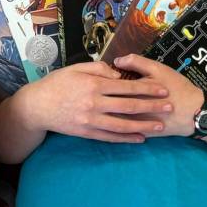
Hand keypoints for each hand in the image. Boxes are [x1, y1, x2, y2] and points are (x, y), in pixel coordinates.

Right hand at [14, 60, 173, 141]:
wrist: (37, 106)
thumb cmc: (57, 83)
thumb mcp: (76, 68)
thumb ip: (99, 69)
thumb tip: (119, 75)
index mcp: (94, 84)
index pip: (127, 87)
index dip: (147, 88)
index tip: (163, 89)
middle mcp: (95, 103)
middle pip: (129, 106)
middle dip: (152, 107)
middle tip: (169, 107)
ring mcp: (91, 120)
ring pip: (122, 124)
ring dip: (143, 126)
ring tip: (159, 126)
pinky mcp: (87, 133)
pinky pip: (110, 137)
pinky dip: (126, 138)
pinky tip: (139, 138)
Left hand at [112, 54, 203, 136]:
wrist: (195, 112)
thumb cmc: (177, 88)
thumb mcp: (158, 69)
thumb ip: (136, 62)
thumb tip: (117, 61)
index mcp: (134, 90)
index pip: (110, 85)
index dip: (104, 80)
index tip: (104, 77)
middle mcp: (133, 108)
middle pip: (110, 103)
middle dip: (104, 97)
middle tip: (103, 91)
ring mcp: (137, 122)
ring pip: (114, 118)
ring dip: (109, 111)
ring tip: (108, 103)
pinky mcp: (142, 132)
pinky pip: (125, 130)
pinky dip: (118, 124)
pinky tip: (115, 118)